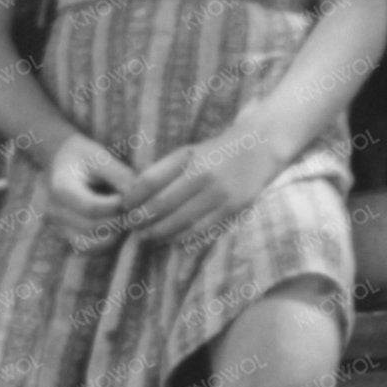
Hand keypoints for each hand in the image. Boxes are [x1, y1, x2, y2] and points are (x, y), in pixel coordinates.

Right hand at [40, 134, 137, 245]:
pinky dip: (105, 243)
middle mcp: (54, 211)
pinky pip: (87, 249)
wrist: (59, 161)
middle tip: (134, 210)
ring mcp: (57, 226)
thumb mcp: (102, 158)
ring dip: (114, 235)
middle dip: (118, 221)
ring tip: (124, 218)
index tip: (130, 197)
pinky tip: (115, 227)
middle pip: (92, 227)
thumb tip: (140, 200)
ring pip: (90, 244)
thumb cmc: (84, 157)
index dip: (117, 206)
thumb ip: (121, 178)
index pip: (91, 207)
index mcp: (61, 187)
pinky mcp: (64, 236)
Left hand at [120, 126, 289, 249]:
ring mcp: (218, 193)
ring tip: (147, 237)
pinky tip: (172, 242)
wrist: (261, 145)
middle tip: (132, 227)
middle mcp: (201, 174)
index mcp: (186, 156)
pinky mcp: (233, 208)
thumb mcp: (190, 151)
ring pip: (180, 221)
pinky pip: (202, 230)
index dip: (132, 198)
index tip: (124, 207)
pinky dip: (183, 238)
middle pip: (161, 204)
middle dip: (142, 220)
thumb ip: (166, 170)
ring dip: (159, 233)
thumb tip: (136, 194)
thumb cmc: (219, 150)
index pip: (149, 180)